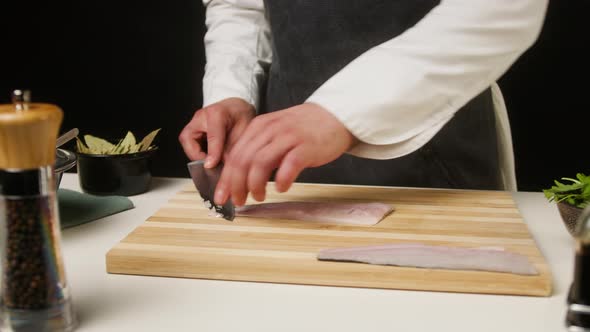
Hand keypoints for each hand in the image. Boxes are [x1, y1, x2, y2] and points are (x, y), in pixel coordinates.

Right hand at [178, 98, 255, 167]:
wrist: (235, 107)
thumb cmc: (239, 115)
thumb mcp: (243, 130)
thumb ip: (233, 147)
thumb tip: (225, 164)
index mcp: (217, 113)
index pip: (212, 136)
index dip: (212, 153)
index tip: (211, 165)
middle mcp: (201, 116)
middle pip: (188, 139)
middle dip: (197, 156)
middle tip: (211, 164)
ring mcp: (194, 122)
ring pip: (186, 142)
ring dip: (196, 155)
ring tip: (211, 160)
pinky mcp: (192, 129)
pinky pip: (189, 144)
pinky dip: (198, 152)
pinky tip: (210, 155)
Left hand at [215, 103, 357, 205]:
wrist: (334, 115)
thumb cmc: (304, 130)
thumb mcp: (275, 133)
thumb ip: (258, 149)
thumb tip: (239, 177)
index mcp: (259, 127)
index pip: (235, 155)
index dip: (226, 179)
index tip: (222, 197)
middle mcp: (270, 131)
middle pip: (243, 160)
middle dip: (236, 185)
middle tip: (238, 201)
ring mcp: (288, 137)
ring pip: (260, 163)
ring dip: (255, 185)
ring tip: (258, 197)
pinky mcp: (306, 147)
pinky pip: (289, 165)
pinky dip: (282, 179)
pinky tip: (282, 188)